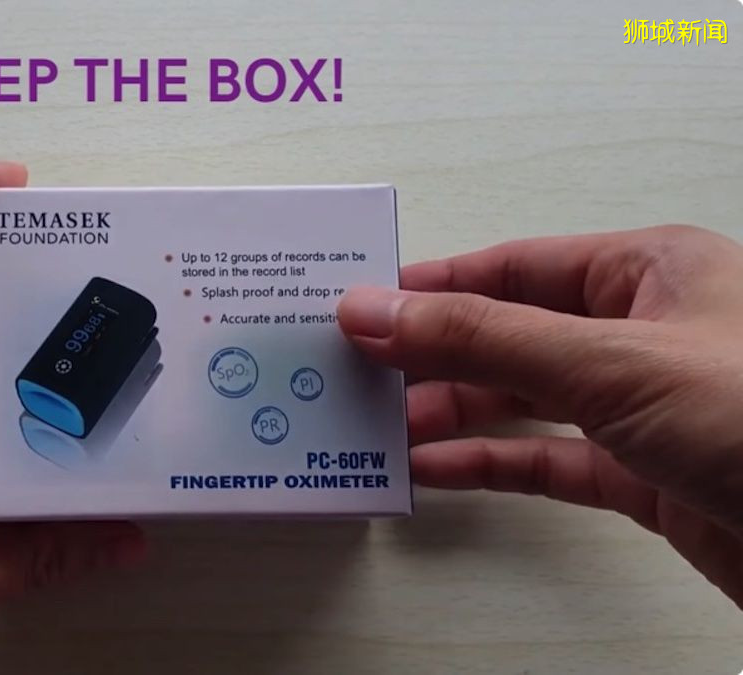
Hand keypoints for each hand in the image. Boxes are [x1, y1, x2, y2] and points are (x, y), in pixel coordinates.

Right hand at [337, 225, 742, 607]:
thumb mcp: (610, 363)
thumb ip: (483, 338)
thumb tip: (377, 310)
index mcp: (645, 271)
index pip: (509, 267)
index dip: (429, 286)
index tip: (358, 306)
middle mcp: (639, 332)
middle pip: (507, 334)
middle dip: (429, 356)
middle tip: (350, 374)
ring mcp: (640, 405)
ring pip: (521, 401)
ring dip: (449, 414)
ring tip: (375, 427)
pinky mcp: (643, 474)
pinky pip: (545, 461)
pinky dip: (488, 466)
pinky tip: (434, 470)